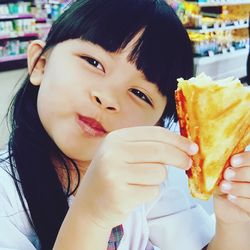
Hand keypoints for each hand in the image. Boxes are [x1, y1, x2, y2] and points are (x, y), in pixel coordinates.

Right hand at [74, 126, 197, 228]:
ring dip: (157, 180)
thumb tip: (182, 146)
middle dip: (179, 157)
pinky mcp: (120, 194)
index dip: (177, 140)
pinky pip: (152, 191)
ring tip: (140, 182)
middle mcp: (113, 152)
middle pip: (160, 151)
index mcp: (116, 138)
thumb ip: (147, 146)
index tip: (192, 147)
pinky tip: (133, 194)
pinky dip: (150, 193)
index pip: (155, 133)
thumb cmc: (112, 176)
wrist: (89, 204)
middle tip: (187, 163)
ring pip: (159, 172)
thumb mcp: (123, 154)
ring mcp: (115, 173)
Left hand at [214, 148, 249, 223]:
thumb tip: (216, 156)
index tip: (233, 161)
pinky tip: (231, 197)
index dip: (246, 159)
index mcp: (248, 165)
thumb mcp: (222, 171)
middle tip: (227, 174)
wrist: (226, 204)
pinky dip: (240, 200)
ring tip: (224, 186)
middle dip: (241, 173)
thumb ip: (224, 163)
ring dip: (238, 187)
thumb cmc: (225, 183)